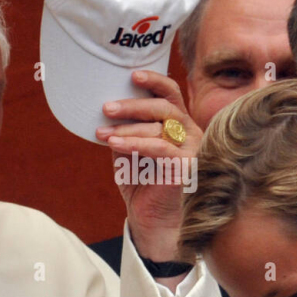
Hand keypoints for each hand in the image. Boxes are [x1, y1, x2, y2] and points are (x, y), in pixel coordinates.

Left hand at [96, 70, 201, 263]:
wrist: (153, 222)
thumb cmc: (143, 186)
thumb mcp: (130, 152)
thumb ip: (126, 130)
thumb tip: (107, 109)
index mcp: (180, 125)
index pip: (172, 95)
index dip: (154, 81)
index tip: (131, 74)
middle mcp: (192, 133)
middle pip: (166, 106)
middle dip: (133, 105)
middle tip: (106, 107)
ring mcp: (193, 149)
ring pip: (161, 126)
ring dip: (128, 127)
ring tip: (103, 132)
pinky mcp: (188, 167)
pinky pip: (160, 148)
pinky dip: (135, 143)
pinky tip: (114, 144)